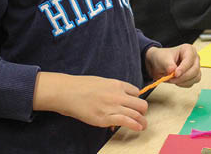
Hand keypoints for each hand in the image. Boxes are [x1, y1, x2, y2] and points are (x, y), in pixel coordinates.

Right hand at [33, 72, 147, 130]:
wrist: (67, 92)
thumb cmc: (81, 86)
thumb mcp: (101, 82)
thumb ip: (112, 89)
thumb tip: (117, 99)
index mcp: (117, 84)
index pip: (136, 92)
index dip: (135, 100)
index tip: (133, 105)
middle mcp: (118, 95)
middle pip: (140, 104)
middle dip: (143, 111)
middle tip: (141, 116)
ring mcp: (112, 106)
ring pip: (136, 114)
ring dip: (142, 121)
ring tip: (143, 125)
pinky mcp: (105, 118)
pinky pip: (126, 121)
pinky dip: (135, 125)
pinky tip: (138, 128)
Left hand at [145, 45, 200, 87]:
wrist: (160, 64)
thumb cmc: (163, 58)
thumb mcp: (163, 59)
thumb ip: (168, 65)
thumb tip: (173, 70)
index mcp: (188, 49)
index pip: (190, 59)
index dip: (183, 68)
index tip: (175, 74)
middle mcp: (194, 58)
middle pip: (195, 70)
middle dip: (182, 77)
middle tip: (171, 79)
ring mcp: (196, 67)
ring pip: (195, 77)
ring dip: (183, 81)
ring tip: (172, 80)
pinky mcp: (194, 75)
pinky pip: (192, 82)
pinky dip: (183, 84)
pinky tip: (176, 81)